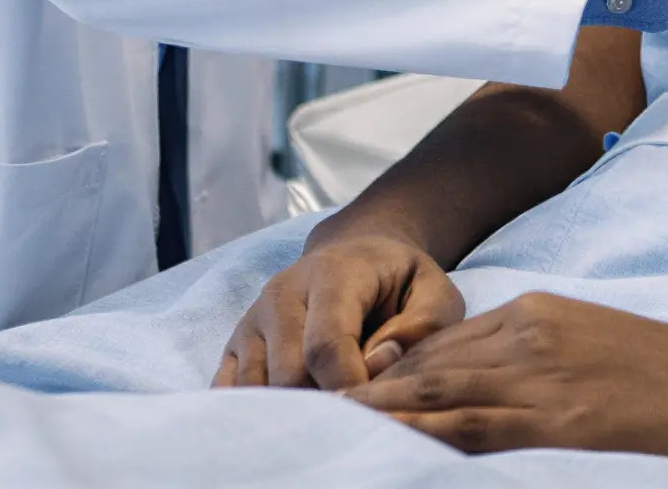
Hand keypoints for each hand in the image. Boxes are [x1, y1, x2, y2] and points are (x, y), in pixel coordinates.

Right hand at [212, 228, 464, 390]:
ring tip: (331, 400)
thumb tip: (381, 359)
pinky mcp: (236, 344)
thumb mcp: (435, 290)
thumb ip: (423, 324)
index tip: (377, 401)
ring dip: (295, 409)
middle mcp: (281, 292)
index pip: (325, 345)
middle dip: (325, 401)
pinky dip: (261, 412)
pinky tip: (296, 407)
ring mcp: (252, 319)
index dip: (350, 384)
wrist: (356, 255)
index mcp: (331, 273)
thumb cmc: (400, 282)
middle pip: (289, 374)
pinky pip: (232, 393)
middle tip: (358, 404)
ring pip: (258, 389)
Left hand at [345, 292, 667, 456]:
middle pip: (433, 364)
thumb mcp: (595, 343)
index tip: (348, 391)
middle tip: (315, 408)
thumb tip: (483, 385)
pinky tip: (395, 445)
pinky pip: (481, 426)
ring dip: (385, 413)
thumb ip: (538, 352)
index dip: (393, 372)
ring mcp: (546, 373)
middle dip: (374, 390)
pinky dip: (430, 434)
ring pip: (444, 392)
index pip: (447, 343)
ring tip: (332, 425)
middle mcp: (532, 332)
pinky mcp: (562, 416)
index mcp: (540, 310)